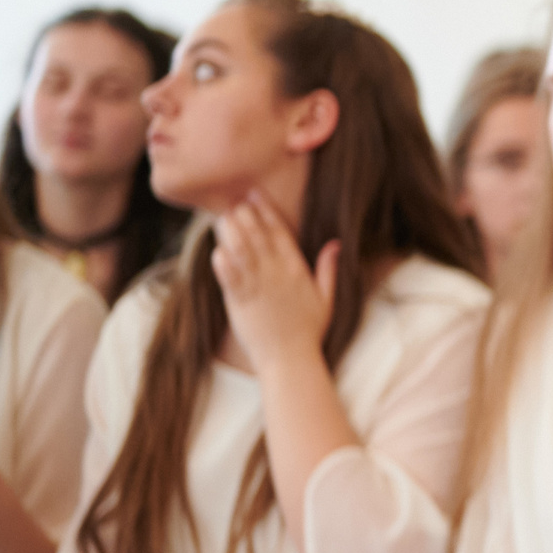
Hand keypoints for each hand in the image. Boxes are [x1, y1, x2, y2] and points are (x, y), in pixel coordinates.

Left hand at [210, 197, 335, 377]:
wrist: (289, 358)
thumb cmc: (308, 330)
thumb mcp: (327, 297)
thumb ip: (328, 269)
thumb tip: (335, 244)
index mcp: (295, 268)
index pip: (279, 231)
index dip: (265, 210)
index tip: (254, 194)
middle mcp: (276, 273)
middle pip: (257, 234)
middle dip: (244, 215)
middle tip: (233, 203)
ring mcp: (257, 286)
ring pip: (241, 249)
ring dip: (230, 231)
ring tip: (223, 219)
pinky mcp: (240, 301)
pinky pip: (228, 276)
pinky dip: (222, 261)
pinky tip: (216, 249)